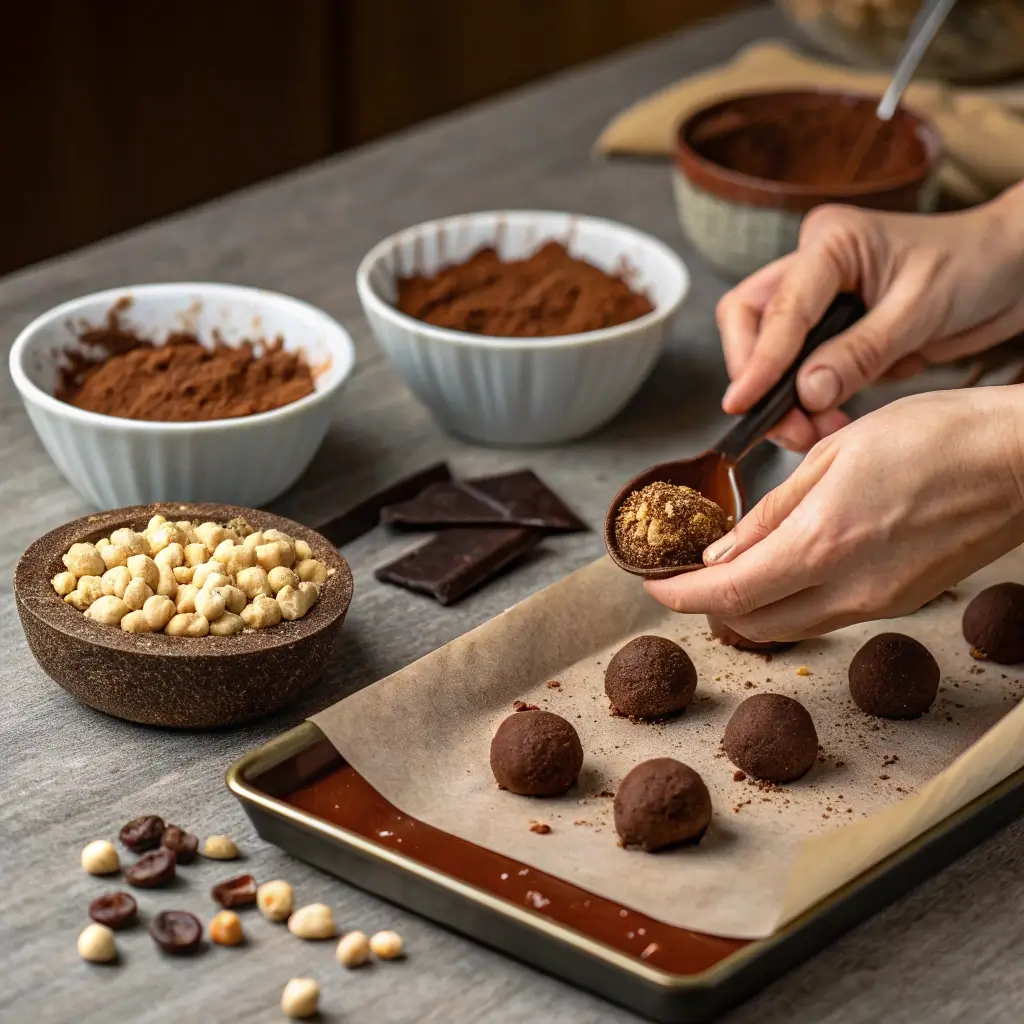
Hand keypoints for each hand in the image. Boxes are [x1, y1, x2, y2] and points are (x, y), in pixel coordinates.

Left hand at [645, 388, 1023, 640]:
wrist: (1022, 462)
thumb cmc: (936, 437)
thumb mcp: (834, 454)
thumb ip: (772, 512)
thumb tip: (723, 553)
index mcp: (822, 544)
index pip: (727, 592)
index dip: (679, 596)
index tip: (652, 586)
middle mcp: (848, 588)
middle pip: (751, 622)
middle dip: (708, 603)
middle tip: (686, 573)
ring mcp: (878, 603)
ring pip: (789, 625)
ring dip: (748, 605)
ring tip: (730, 566)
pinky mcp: (900, 603)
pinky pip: (827, 615)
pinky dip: (791, 599)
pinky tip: (787, 564)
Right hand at [718, 186, 1023, 451]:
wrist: (1010, 271)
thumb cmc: (975, 268)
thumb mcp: (921, 311)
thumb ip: (860, 353)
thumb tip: (806, 393)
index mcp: (831, 241)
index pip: (779, 306)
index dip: (758, 360)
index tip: (741, 403)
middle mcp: (813, 265)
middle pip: (749, 319)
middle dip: (757, 376)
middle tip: (783, 425)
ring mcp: (818, 297)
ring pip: (767, 347)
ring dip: (781, 397)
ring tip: (813, 432)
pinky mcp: (830, 328)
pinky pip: (798, 367)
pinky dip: (804, 399)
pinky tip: (828, 419)